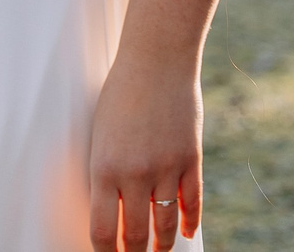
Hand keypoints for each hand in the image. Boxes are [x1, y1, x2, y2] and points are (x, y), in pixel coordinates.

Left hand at [86, 54, 200, 250]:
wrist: (157, 59)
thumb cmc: (121, 93)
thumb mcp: (101, 135)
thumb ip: (106, 173)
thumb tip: (112, 210)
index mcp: (103, 168)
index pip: (103, 231)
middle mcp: (134, 174)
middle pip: (135, 235)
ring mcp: (166, 167)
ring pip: (166, 225)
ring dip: (163, 245)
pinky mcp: (191, 158)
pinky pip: (192, 202)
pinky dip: (191, 221)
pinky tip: (188, 231)